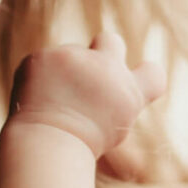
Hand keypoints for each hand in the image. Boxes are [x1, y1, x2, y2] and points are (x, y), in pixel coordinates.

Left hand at [7, 33, 165, 157]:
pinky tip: (33, 100)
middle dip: (101, 50)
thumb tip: (101, 88)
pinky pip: (41, 64)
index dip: (144, 75)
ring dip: (62, 75)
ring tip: (52, 105)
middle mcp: (106, 66)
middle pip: (110, 40)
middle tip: (87, 75)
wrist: (47, 140)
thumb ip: (112, 102)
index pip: (154, 73)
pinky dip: (37, 80)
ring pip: (68, 59)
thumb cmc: (79, 146)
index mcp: (130, 91)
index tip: (132, 82)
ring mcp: (74, 57)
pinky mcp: (44, 56)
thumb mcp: (110, 129)